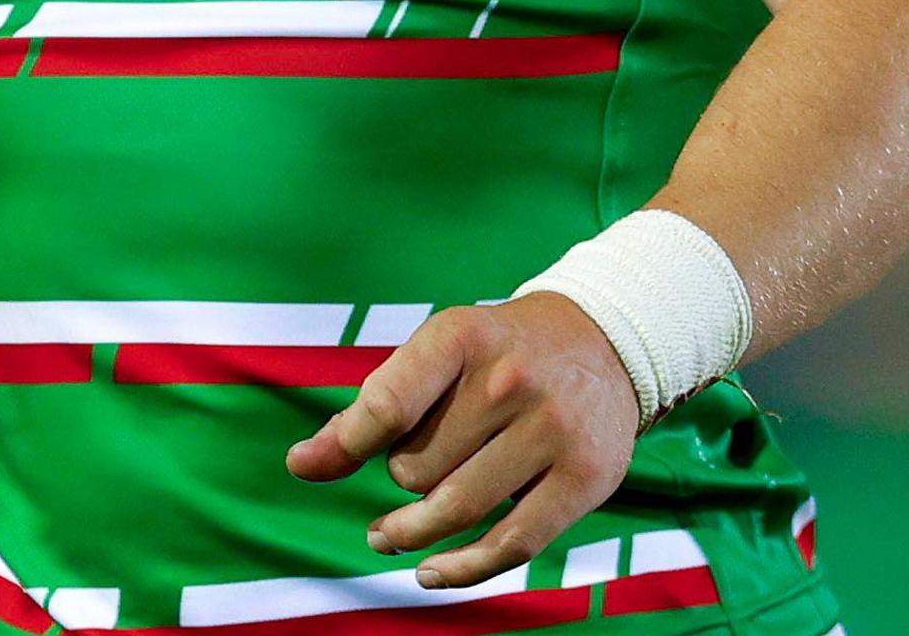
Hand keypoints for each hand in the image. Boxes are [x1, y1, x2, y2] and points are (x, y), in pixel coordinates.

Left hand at [285, 295, 639, 586]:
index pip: (387, 404)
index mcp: (462, 336)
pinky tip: (430, 572)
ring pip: (457, 508)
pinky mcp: (586, 478)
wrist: (605, 343)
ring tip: (389, 534)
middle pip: (417, 466)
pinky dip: (462, 569)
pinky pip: (512, 544)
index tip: (310, 467)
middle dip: (402, 476)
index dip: (344, 446)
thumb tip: (303, 465)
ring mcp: (553, 429)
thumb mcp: (437, 353)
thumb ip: (371, 407)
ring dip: (413, 530)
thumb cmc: (496, 356)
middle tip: (414, 464)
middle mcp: (510, 379)